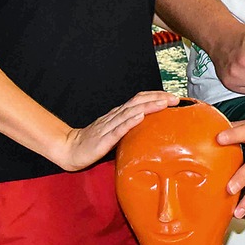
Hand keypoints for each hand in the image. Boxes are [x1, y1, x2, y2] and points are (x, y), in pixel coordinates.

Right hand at [51, 90, 177, 171]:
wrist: (69, 149)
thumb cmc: (92, 142)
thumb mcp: (114, 132)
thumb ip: (129, 127)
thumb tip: (150, 126)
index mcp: (118, 115)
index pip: (139, 100)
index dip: (156, 96)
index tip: (173, 97)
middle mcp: (114, 117)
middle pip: (138, 103)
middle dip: (157, 99)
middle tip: (175, 98)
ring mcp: (108, 127)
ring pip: (130, 113)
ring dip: (148, 107)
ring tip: (163, 103)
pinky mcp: (102, 140)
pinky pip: (117, 130)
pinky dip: (129, 122)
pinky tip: (139, 117)